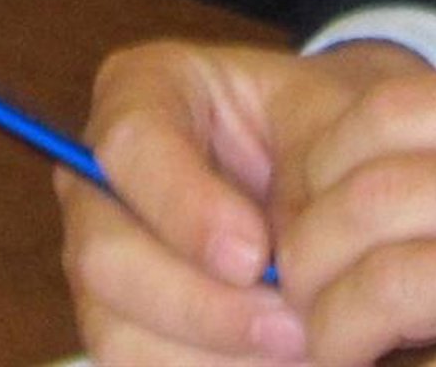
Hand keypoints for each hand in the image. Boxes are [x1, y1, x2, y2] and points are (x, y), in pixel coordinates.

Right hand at [61, 36, 435, 365]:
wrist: (335, 187)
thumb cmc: (328, 142)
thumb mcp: (330, 128)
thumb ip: (310, 176)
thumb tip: (286, 272)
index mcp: (140, 95)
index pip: (129, 145)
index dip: (184, 207)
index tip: (256, 255)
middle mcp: (100, 181)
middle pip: (102, 255)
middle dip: (201, 307)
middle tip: (293, 331)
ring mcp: (106, 262)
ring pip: (116, 334)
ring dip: (213, 359)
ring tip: (298, 355)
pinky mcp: (125, 327)